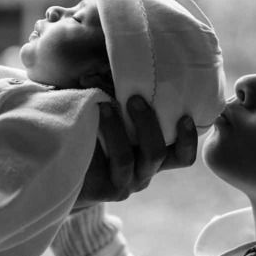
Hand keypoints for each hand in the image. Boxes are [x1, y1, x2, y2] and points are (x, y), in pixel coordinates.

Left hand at [73, 96, 198, 210]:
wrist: (66, 162)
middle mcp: (142, 172)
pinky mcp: (100, 189)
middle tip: (134, 98)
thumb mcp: (115, 115)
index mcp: (153, 155)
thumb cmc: (94, 130)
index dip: (188, 140)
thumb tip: (116, 67)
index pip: (182, 157)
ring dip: (116, 128)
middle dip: (147, 124)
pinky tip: (87, 123)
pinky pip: (98, 166)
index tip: (185, 116)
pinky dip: (96, 141)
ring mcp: (122, 183)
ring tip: (104, 105)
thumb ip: (123, 97)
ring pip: (126, 159)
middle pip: (156, 154)